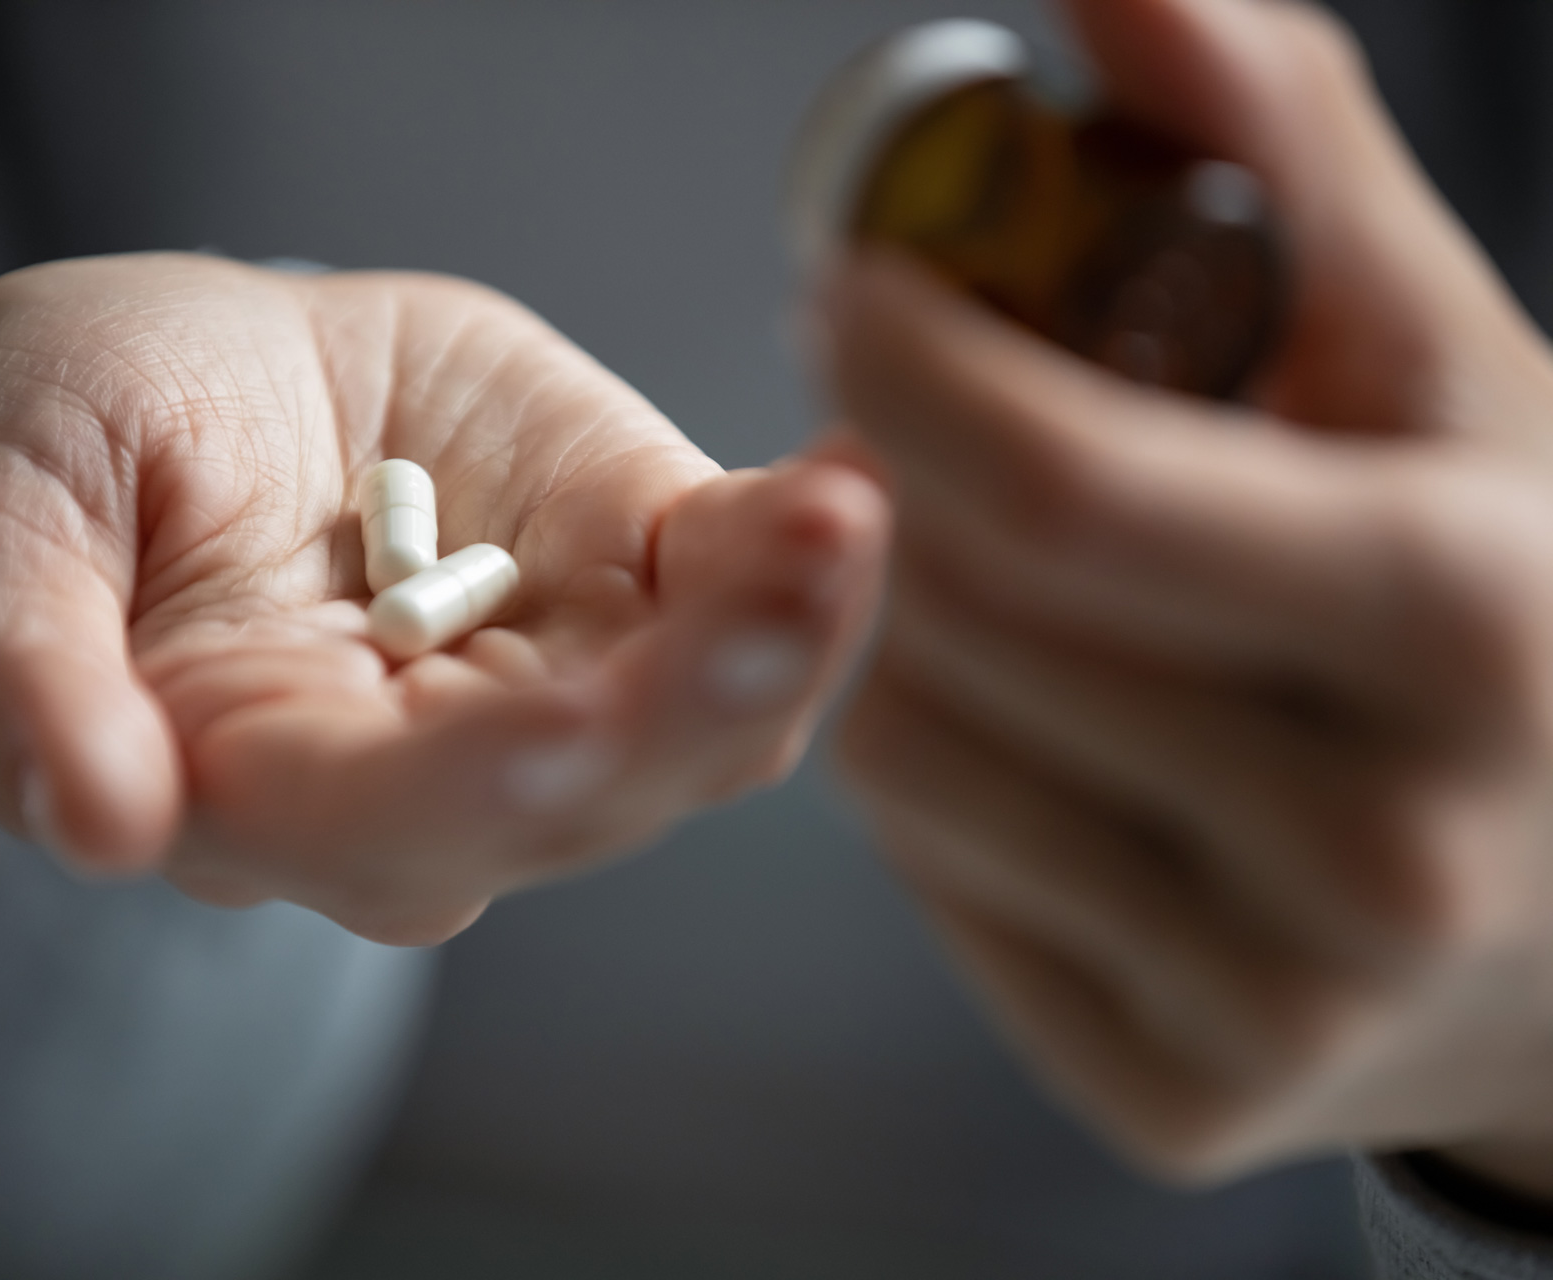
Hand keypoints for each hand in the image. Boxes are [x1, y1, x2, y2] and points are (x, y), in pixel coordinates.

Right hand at [0, 255, 886, 943]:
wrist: (208, 368)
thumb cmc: (83, 439)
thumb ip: (16, 664)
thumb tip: (91, 820)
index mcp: (261, 781)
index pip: (369, 825)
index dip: (458, 792)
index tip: (554, 733)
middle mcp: (431, 773)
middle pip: (576, 799)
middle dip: (676, 718)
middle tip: (768, 612)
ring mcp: (555, 674)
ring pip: (693, 727)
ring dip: (775, 642)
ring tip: (835, 526)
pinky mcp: (637, 572)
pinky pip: (739, 591)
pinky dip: (804, 555)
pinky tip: (852, 483)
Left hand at [822, 0, 1552, 1187]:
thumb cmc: (1512, 604)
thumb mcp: (1446, 368)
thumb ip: (1292, 161)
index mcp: (1462, 624)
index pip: (1065, 487)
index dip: (910, 361)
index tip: (846, 278)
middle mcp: (1379, 849)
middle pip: (956, 615)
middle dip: (893, 484)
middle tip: (923, 417)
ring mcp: (1275, 1011)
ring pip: (908, 753)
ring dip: (898, 628)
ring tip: (1005, 583)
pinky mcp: (1177, 1104)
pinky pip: (937, 881)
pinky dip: (941, 777)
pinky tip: (1041, 735)